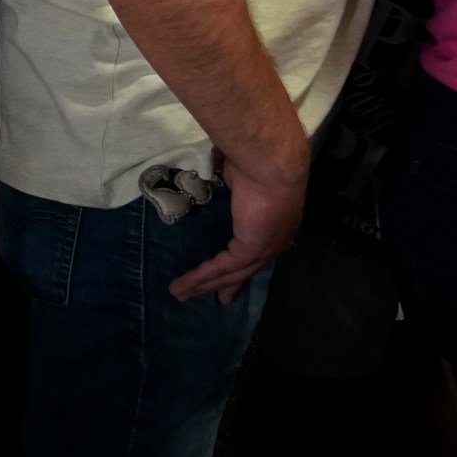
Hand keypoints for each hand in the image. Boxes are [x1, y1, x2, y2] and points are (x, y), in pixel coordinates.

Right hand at [170, 149, 305, 305]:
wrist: (270, 163)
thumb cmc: (257, 160)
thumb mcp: (240, 176)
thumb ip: (231, 184)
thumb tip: (218, 173)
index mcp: (275, 222)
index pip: (255, 251)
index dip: (240, 266)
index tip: (228, 279)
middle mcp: (274, 239)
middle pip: (244, 269)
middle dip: (223, 284)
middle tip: (209, 296)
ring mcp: (264, 247)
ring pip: (231, 273)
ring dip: (203, 284)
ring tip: (180, 294)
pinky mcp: (250, 250)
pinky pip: (222, 268)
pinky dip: (201, 276)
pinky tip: (184, 284)